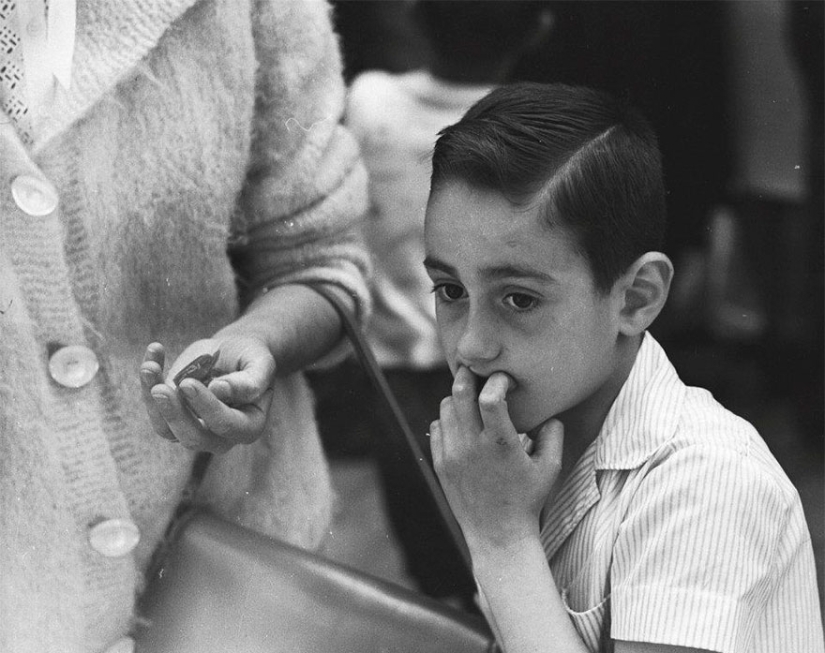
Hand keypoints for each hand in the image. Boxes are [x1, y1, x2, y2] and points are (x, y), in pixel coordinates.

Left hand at [140, 337, 275, 452]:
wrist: (231, 352)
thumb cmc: (250, 358)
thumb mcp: (259, 363)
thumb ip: (249, 380)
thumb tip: (219, 390)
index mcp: (249, 426)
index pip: (226, 425)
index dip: (207, 406)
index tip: (189, 383)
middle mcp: (220, 436)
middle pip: (193, 438)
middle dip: (175, 414)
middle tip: (161, 389)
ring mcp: (193, 428)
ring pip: (167, 429)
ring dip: (153, 401)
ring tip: (150, 368)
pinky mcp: (172, 416)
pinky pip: (154, 410)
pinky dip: (147, 384)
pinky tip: (151, 359)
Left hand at [430, 366, 563, 552]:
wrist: (498, 535)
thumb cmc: (528, 500)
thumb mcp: (551, 467)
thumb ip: (553, 434)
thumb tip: (547, 410)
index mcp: (501, 444)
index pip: (490, 398)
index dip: (497, 380)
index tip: (505, 380)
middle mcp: (472, 447)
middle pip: (459, 393)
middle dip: (468, 375)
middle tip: (478, 372)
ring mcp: (452, 455)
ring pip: (445, 407)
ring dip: (458, 398)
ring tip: (473, 401)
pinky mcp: (441, 464)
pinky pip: (437, 427)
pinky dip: (448, 419)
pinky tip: (463, 425)